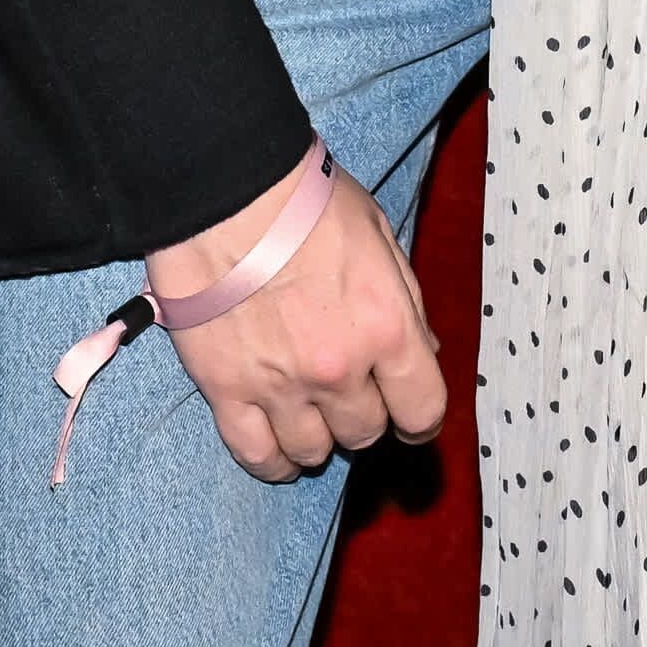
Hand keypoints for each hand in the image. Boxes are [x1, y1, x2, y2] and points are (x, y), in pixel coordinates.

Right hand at [148, 163, 441, 482]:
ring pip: (313, 451)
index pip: (422, 410)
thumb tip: (422, 352)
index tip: (407, 413)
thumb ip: (405, 300)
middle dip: (362, 414)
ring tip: (306, 409)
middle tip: (345, 388)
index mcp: (386, 327)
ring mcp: (281, 385)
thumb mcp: (378, 234)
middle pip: (365, 432)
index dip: (418, 418)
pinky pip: (256, 454)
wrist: (224, 186)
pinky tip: (275, 446)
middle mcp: (339, 369)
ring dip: (317, 436)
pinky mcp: (226, 389)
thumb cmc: (305, 198)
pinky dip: (271, 460)